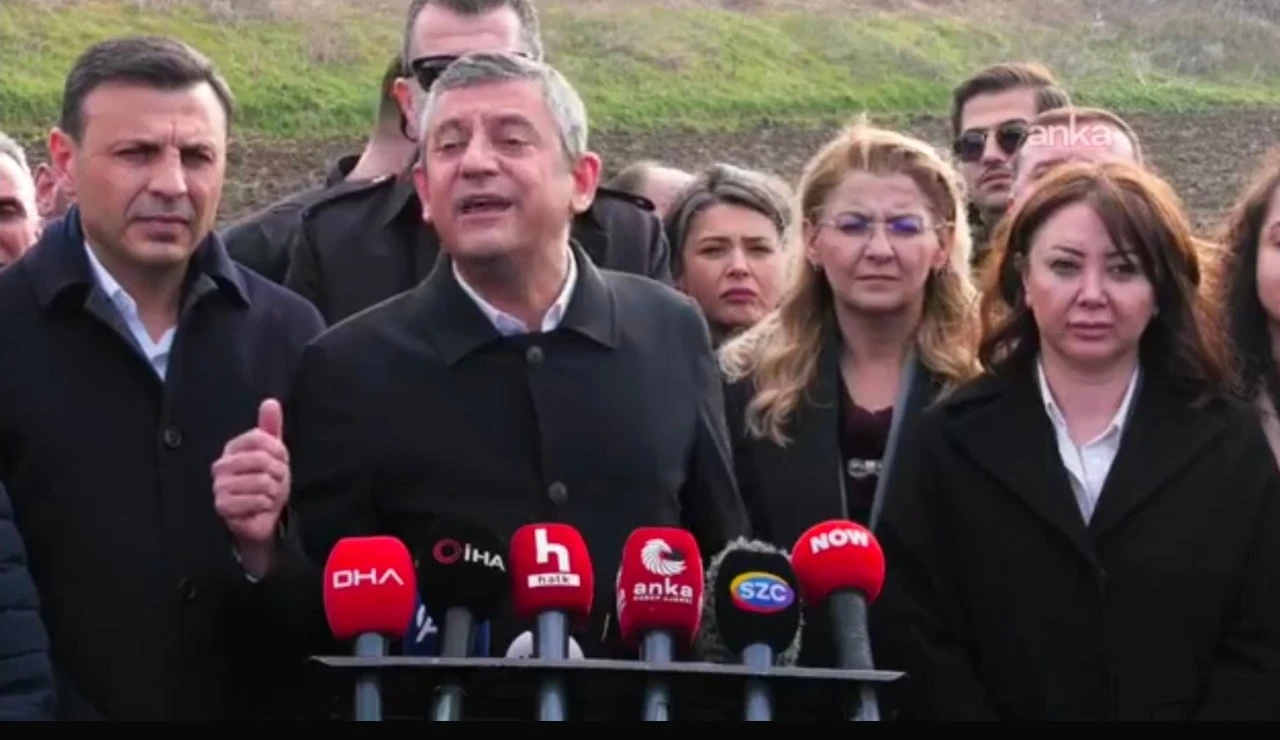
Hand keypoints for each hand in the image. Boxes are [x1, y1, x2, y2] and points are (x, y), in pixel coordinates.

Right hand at [213, 399, 289, 551]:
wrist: (262, 515)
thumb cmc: (267, 482)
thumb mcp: (273, 453)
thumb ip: (271, 427)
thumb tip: (271, 402)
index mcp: (233, 448)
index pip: (260, 437)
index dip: (278, 451)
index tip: (281, 462)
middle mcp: (222, 465)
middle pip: (262, 459)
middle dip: (278, 474)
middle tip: (275, 482)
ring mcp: (219, 485)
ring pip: (262, 481)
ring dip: (273, 492)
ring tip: (268, 495)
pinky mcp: (222, 505)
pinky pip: (256, 500)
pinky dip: (265, 505)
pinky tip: (260, 507)